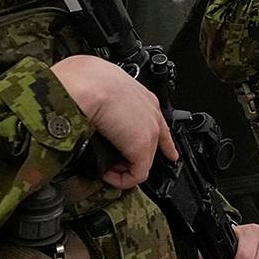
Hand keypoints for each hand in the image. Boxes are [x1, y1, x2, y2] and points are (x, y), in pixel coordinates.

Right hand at [51, 55, 176, 187]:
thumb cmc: (88, 79)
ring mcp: (149, 131)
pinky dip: (121, 179)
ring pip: (143, 160)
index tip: (169, 153)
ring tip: (106, 170)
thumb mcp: (102, 87)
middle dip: (135, 158)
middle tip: (115, 166)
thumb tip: (93, 114)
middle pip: (154, 145)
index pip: (160, 123)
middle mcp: (151, 114)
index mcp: (144, 98)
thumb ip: (105, 102)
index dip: (165, 142)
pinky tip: (107, 175)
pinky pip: (137, 174)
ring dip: (124, 169)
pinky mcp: (141, 147)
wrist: (88, 83)